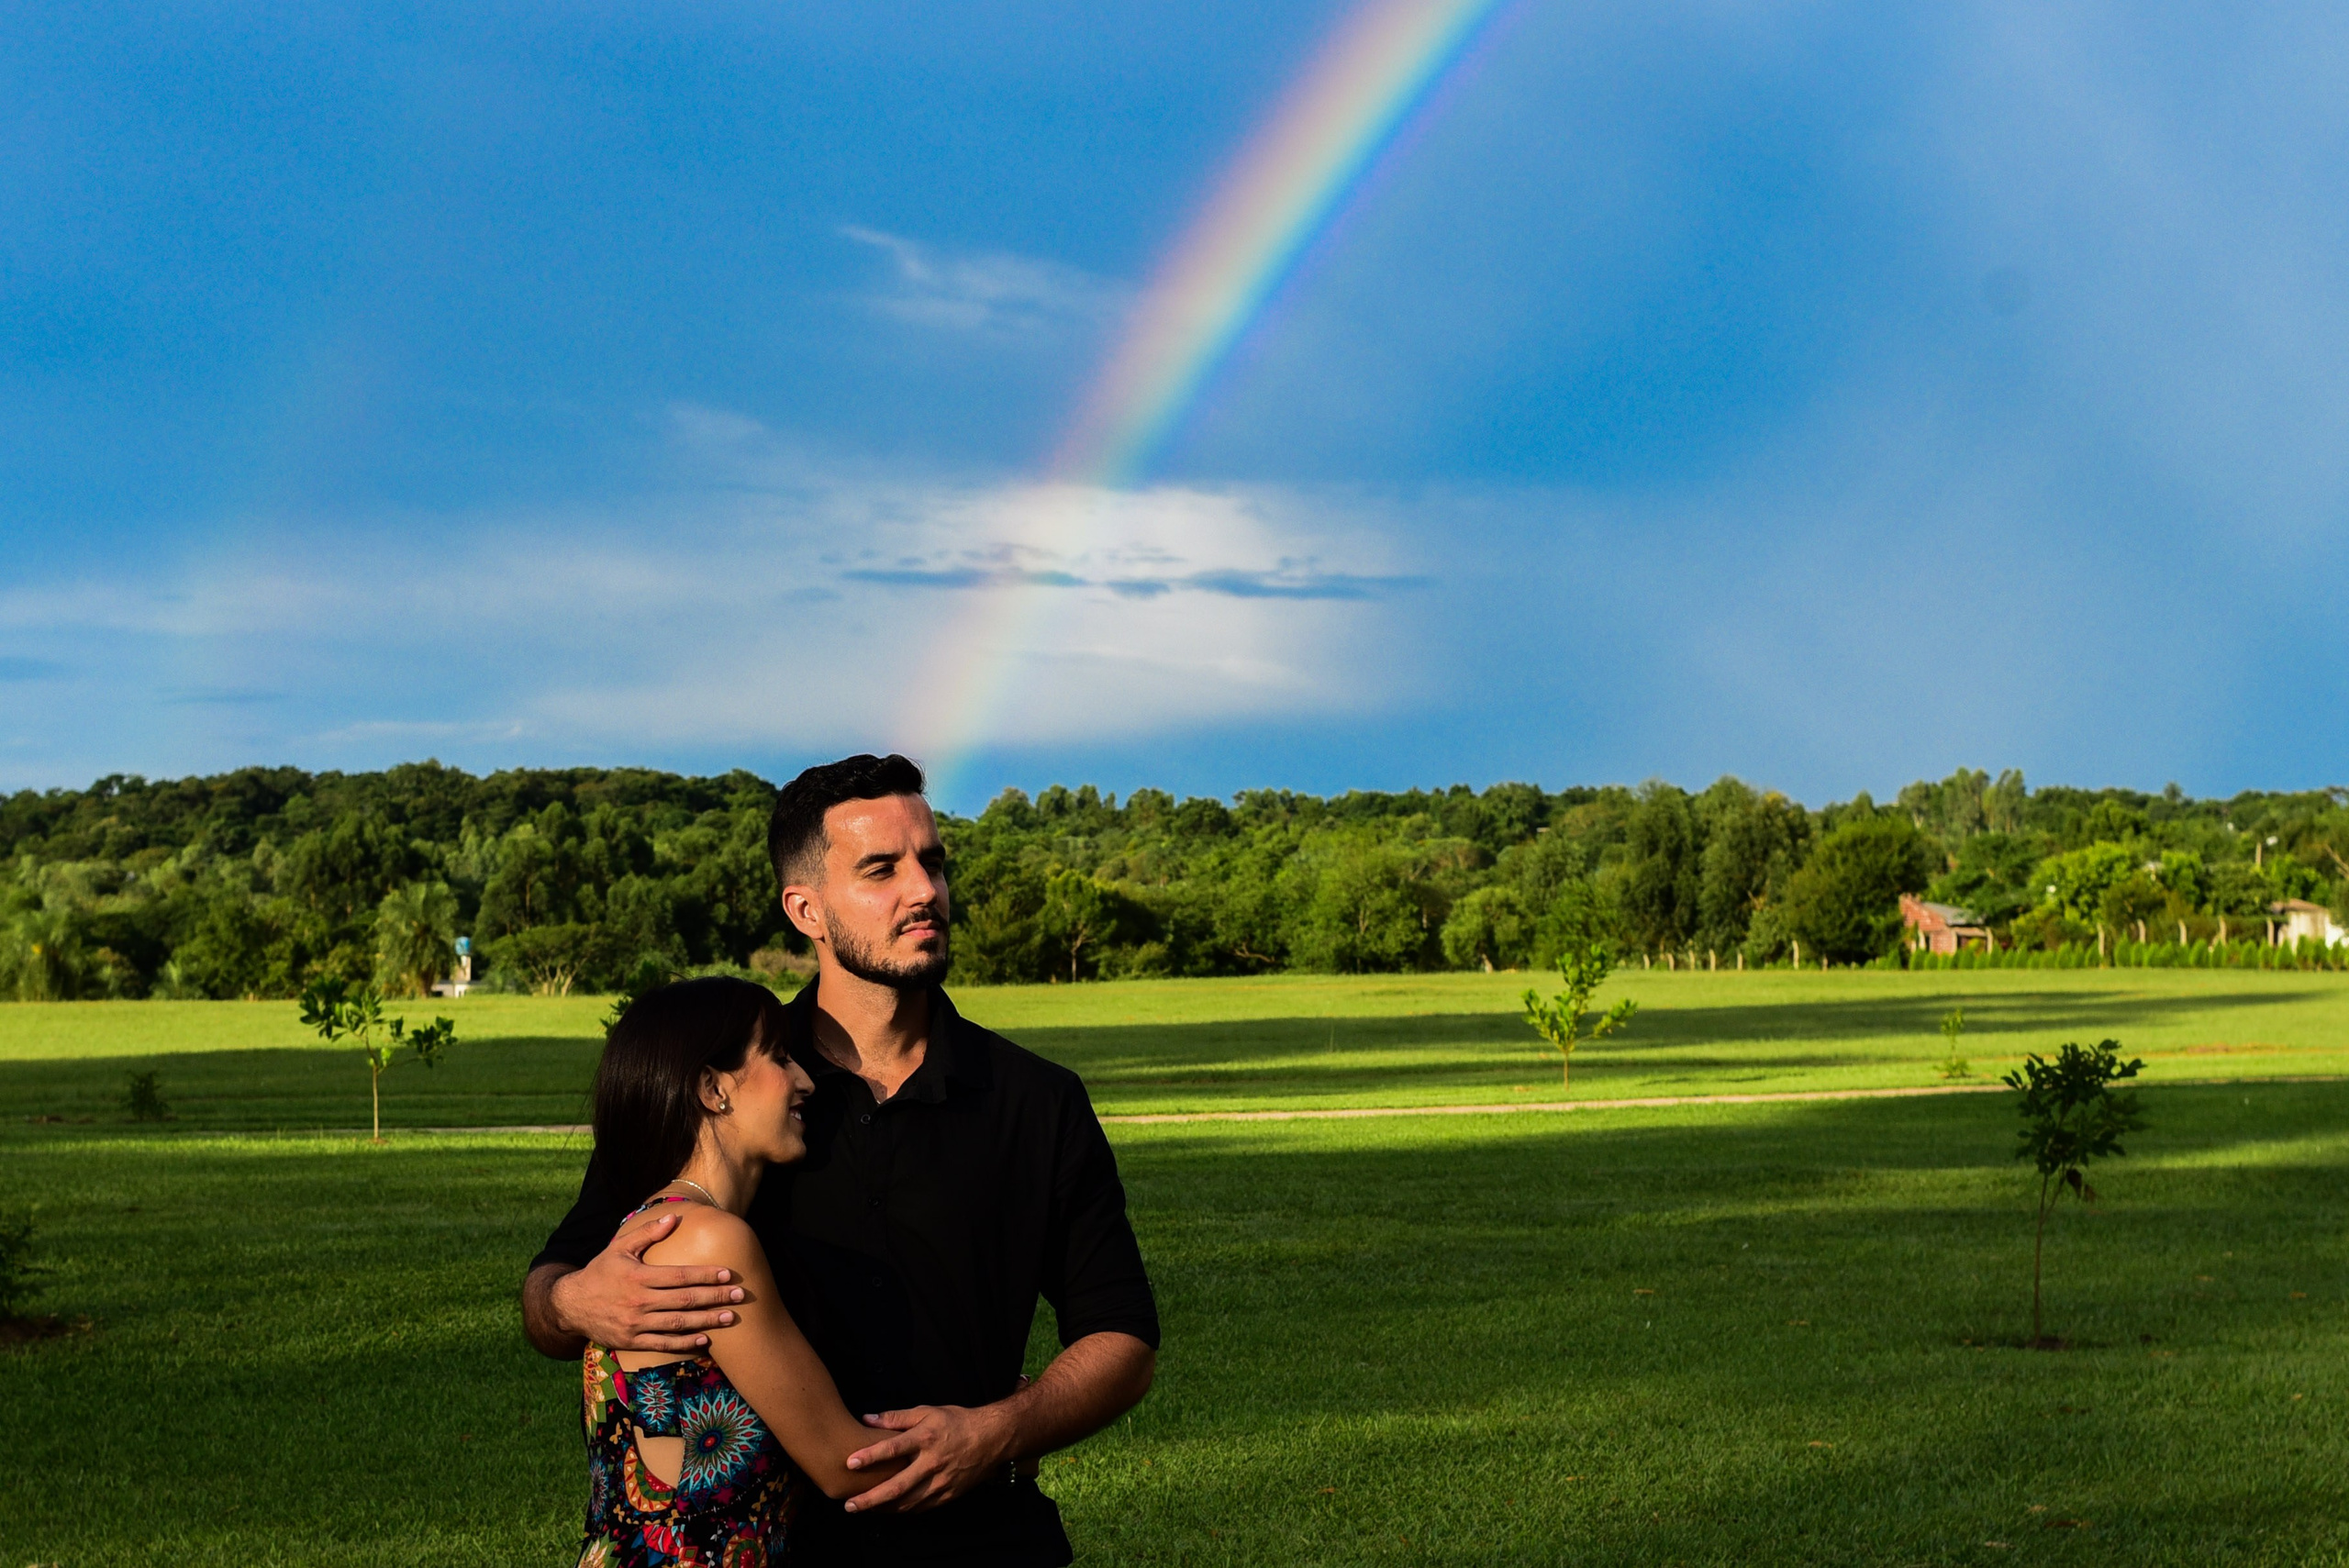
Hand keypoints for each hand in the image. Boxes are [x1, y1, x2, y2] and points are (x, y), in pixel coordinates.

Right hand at [551, 1210, 745, 1352]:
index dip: (705, 1275)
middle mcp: (639, 1301)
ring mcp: (636, 1324)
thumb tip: (674, 1217)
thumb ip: (647, 1233)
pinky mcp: (631, 1341)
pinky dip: (685, 1343)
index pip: (679, 1275)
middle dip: (714, 1297)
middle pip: (684, 1300)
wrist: (571, 1305)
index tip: (728, 1274)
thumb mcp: (619, 1248)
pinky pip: (662, 1343)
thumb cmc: (600, 1272)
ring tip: (729, 1317)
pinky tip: (704, 1340)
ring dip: (706, 1321)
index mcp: (639, 1277)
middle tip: (738, 1295)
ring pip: (678, 1324)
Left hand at [842, 1403, 1013, 1512]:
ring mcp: (941, 1482)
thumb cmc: (956, 1421)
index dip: (871, 1456)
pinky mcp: (948, 1495)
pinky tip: (889, 1509)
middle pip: (897, 1486)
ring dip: (883, 1508)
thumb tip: (867, 1418)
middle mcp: (932, 1462)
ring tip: (863, 1509)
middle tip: (849, 1505)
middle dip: (871, 1498)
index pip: (893, 1448)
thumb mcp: (927, 1411)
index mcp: (926, 1438)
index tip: (849, 1462)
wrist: (992, 1438)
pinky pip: (921, 1507)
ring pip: (908, 1502)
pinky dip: (903, 1510)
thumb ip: (896, 1417)